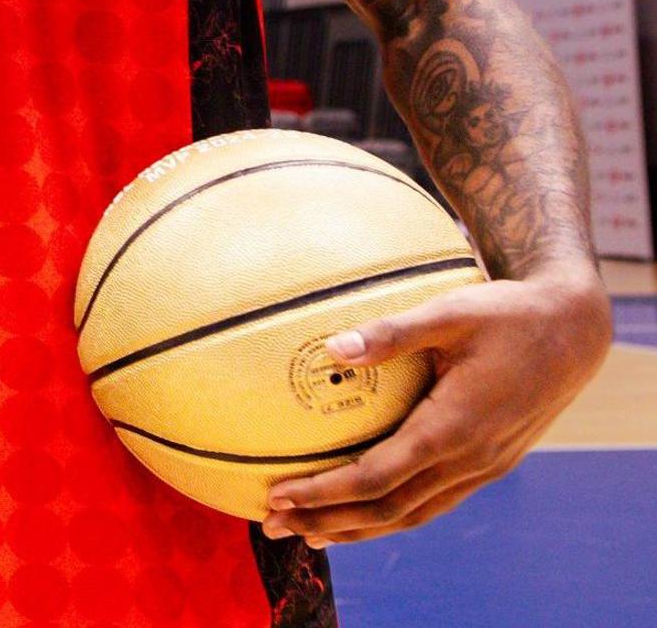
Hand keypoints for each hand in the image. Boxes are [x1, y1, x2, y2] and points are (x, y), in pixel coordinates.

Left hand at [263, 272, 611, 545]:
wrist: (572, 332)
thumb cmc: (507, 315)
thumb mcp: (449, 312)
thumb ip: (390, 332)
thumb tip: (331, 348)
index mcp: (455, 428)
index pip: (377, 478)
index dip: (325, 492)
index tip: (277, 495)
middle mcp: (471, 459)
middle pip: (389, 509)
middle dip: (328, 520)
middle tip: (272, 524)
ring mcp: (484, 467)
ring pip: (413, 514)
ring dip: (358, 527)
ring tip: (307, 532)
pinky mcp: (490, 463)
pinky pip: (434, 502)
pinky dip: (393, 514)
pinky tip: (362, 512)